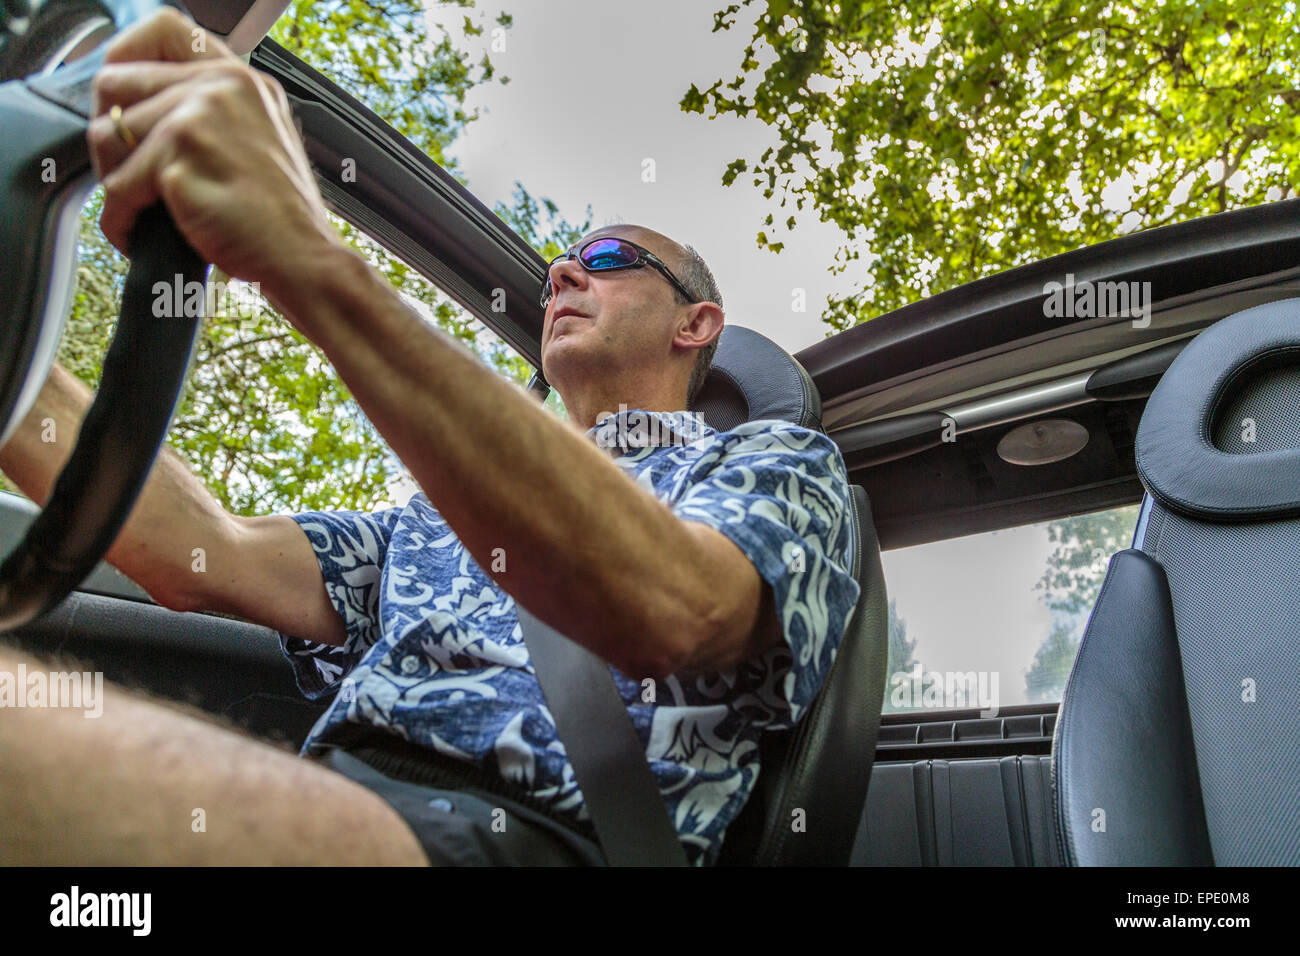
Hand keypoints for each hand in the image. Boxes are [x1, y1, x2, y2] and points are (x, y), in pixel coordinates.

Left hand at [87, 8, 341, 298]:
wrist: (303, 258)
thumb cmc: (280, 215)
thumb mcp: (259, 138)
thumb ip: (211, 110)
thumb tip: (140, 109)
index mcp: (241, 79)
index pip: (162, 30)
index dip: (127, 57)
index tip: (123, 96)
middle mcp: (220, 89)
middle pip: (115, 84)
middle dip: (109, 134)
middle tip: (128, 173)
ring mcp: (198, 122)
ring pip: (107, 136)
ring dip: (113, 179)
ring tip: (141, 209)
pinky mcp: (179, 163)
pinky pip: (117, 187)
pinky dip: (120, 220)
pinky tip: (141, 234)